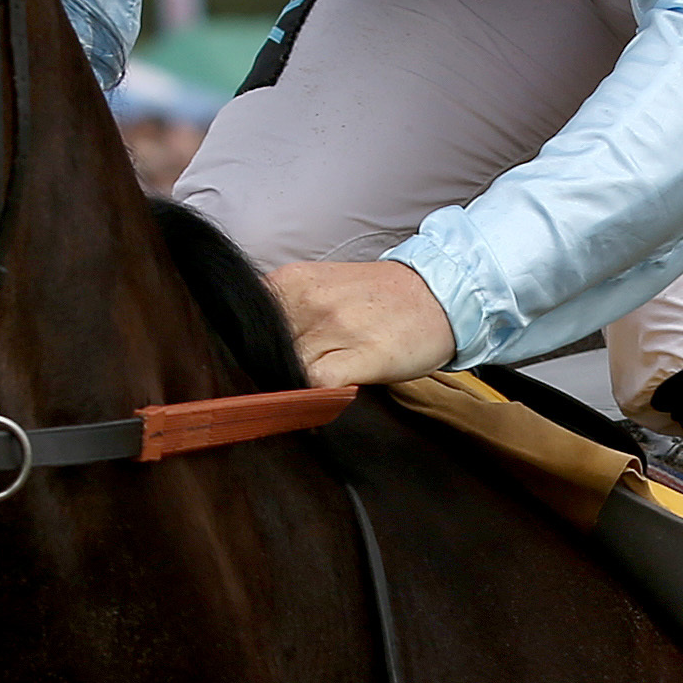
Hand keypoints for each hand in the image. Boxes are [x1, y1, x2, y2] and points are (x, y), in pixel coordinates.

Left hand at [261, 259, 456, 386]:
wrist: (440, 294)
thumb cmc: (379, 298)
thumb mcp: (321, 289)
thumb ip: (285, 314)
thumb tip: (247, 354)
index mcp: (291, 281)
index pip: (241, 327)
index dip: (242, 355)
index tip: (249, 371)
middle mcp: (308, 300)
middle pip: (258, 353)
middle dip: (263, 374)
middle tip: (279, 387)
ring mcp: (335, 327)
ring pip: (283, 371)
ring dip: (289, 388)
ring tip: (308, 393)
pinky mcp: (362, 355)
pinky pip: (317, 386)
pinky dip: (313, 400)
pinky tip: (325, 400)